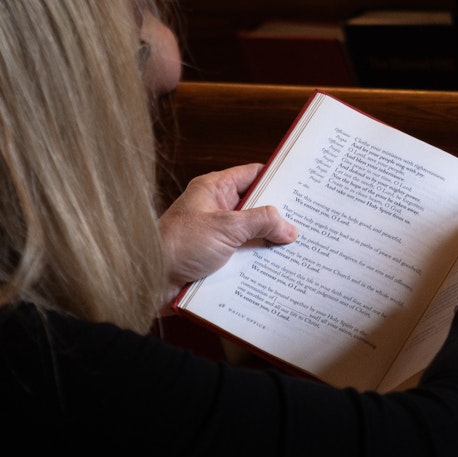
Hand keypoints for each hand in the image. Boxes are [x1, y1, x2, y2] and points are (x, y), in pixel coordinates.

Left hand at [158, 164, 298, 293]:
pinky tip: (278, 269)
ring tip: (300, 248)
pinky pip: (243, 257)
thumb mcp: (226, 227)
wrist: (149, 281)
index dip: (277, 178)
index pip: (253, 175)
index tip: (302, 185)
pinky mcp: (215, 259)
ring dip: (270, 243)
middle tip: (308, 221)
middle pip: (256, 207)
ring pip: (252, 235)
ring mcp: (216, 235)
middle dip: (279, 216)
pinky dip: (258, 262)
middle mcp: (216, 209)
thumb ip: (261, 222)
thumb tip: (288, 227)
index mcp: (214, 189)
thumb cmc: (177, 246)